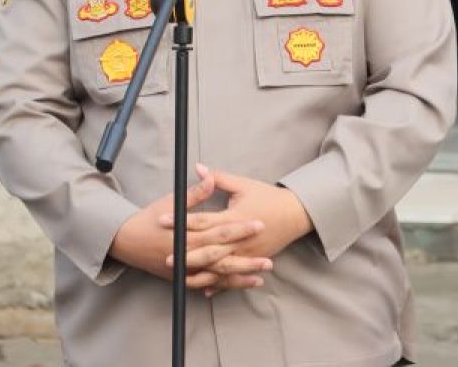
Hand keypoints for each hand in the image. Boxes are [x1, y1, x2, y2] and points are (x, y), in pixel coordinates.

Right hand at [110, 167, 268, 287]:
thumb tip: (211, 177)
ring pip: (216, 275)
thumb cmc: (150, 219)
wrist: (126, 241)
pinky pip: (206, 283)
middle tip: (269, 260)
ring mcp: (183, 270)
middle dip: (246, 259)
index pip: (219, 231)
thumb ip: (195, 193)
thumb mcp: (171, 202)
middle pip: (222, 258)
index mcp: (187, 235)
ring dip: (240, 276)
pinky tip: (241, 284)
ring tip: (262, 276)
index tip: (259, 224)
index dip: (240, 228)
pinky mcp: (181, 278)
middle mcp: (186, 255)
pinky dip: (224, 285)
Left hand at [161, 165, 312, 292]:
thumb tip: (198, 168)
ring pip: (219, 267)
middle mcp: (239, 238)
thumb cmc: (268, 197)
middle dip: (187, 254)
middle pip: (209, 249)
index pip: (203, 220)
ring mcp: (246, 252)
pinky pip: (232, 275)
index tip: (163, 220)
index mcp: (235, 217)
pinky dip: (218, 284)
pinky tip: (204, 290)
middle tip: (166, 256)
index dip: (182, 219)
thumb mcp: (243, 185)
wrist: (295, 213)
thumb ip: (219, 179)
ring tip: (180, 275)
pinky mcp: (252, 260)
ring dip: (199, 272)